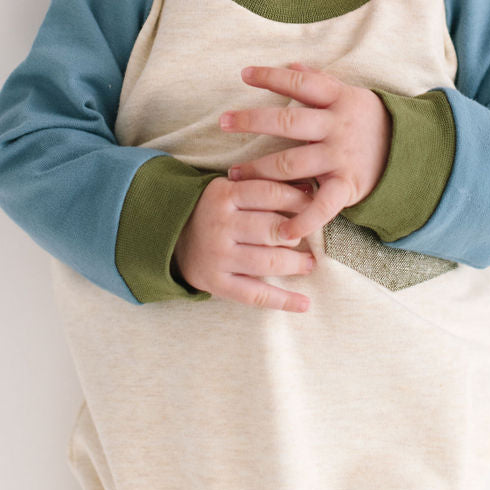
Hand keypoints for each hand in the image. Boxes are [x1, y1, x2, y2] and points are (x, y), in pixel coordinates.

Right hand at [174, 175, 317, 313]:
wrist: (173, 236)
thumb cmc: (215, 209)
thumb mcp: (232, 188)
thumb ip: (265, 185)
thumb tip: (311, 188)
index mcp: (224, 196)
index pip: (271, 193)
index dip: (299, 199)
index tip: (316, 205)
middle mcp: (219, 225)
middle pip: (272, 229)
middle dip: (298, 234)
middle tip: (310, 236)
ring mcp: (218, 256)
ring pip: (268, 262)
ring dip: (296, 264)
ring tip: (309, 263)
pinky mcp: (217, 283)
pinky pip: (255, 295)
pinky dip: (283, 301)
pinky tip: (304, 304)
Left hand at [220, 63, 391, 243]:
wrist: (410, 151)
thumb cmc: (368, 120)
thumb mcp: (349, 94)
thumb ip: (319, 82)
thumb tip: (292, 64)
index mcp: (338, 99)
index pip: (300, 83)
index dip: (272, 77)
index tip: (244, 74)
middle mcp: (337, 126)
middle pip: (288, 122)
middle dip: (252, 122)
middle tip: (223, 122)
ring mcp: (340, 157)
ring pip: (293, 164)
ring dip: (260, 171)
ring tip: (235, 175)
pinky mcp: (347, 186)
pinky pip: (322, 206)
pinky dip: (302, 220)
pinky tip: (281, 231)